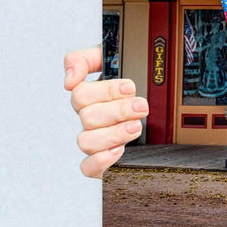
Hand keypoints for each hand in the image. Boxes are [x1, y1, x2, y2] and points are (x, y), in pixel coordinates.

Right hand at [65, 46, 148, 178]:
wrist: (156, 98)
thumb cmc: (131, 78)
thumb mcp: (112, 58)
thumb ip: (86, 59)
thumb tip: (69, 79)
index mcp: (90, 95)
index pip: (80, 94)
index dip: (106, 91)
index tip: (129, 87)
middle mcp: (90, 118)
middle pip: (87, 118)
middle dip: (118, 111)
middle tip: (140, 106)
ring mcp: (96, 139)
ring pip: (86, 142)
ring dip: (113, 134)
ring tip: (136, 126)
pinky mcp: (103, 160)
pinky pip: (88, 168)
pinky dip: (101, 161)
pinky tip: (119, 150)